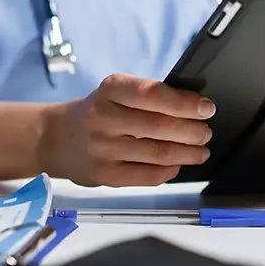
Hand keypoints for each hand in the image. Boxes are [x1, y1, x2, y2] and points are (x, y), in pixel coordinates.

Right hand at [40, 73, 214, 186]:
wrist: (57, 139)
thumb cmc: (99, 112)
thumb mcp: (116, 92)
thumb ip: (149, 95)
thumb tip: (195, 106)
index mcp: (110, 90)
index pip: (152, 94)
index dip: (184, 102)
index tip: (207, 108)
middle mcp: (103, 118)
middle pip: (160, 126)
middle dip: (193, 131)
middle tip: (206, 132)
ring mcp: (103, 149)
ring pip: (159, 154)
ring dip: (188, 153)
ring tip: (200, 150)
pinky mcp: (105, 175)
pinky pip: (149, 176)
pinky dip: (171, 170)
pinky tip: (177, 163)